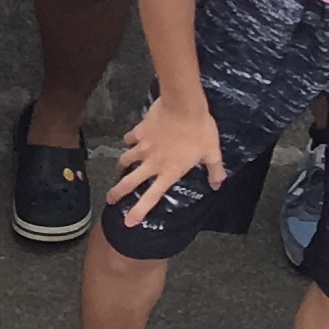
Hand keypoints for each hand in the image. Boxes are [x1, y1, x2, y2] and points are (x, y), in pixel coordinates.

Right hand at [107, 92, 226, 219]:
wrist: (182, 106)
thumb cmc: (199, 131)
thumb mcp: (212, 152)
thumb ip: (214, 170)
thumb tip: (218, 185)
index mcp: (169, 172)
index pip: (152, 197)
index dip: (139, 211)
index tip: (128, 222)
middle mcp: (152, 163)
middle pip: (129, 182)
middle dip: (117, 193)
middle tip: (110, 199)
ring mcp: (143, 147)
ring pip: (125, 160)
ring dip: (121, 166)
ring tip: (120, 168)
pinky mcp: (139, 131)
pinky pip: (129, 139)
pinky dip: (128, 142)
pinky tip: (130, 141)